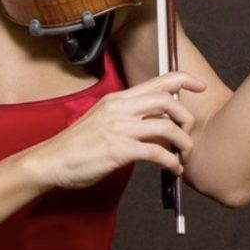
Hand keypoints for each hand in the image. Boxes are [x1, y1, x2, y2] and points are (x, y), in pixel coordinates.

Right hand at [26, 72, 205, 189]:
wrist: (51, 161)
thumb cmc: (76, 146)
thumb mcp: (101, 120)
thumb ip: (126, 117)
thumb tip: (154, 123)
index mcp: (117, 99)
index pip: (157, 81)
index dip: (183, 80)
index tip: (199, 86)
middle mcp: (120, 109)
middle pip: (166, 101)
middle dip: (185, 118)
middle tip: (187, 135)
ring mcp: (119, 129)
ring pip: (166, 128)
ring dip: (182, 143)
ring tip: (182, 156)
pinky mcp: (119, 150)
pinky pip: (157, 153)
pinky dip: (171, 162)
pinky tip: (172, 169)